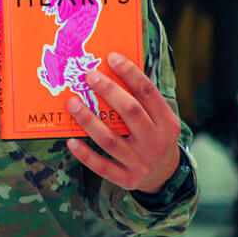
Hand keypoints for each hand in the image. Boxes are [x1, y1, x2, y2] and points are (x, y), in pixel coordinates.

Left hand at [66, 52, 180, 194]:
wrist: (165, 176)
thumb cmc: (155, 137)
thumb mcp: (160, 119)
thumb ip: (142, 100)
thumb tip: (113, 68)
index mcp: (167, 123)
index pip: (148, 92)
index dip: (130, 73)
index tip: (111, 57)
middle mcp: (155, 142)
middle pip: (130, 112)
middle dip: (109, 91)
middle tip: (89, 75)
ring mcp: (140, 162)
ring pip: (110, 139)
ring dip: (89, 120)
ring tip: (72, 102)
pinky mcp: (127, 179)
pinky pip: (102, 166)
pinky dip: (85, 154)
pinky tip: (71, 140)